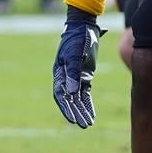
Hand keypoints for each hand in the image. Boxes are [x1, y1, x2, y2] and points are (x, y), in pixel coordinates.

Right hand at [51, 13, 104, 127]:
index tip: (72, 119)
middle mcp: (65, 77)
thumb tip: (71, 93)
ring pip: (78, 98)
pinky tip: (91, 114)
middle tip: (83, 125)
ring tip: (88, 124)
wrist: (85, 27)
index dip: (66, 108)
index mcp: (59, 73)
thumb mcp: (75, 56)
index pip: (61, 95)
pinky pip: (85, 93)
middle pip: (69, 99)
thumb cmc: (78, 40)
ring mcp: (75, 76)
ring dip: (82, 110)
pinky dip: (88, 103)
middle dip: (76, 113)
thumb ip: (73, 74)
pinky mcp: (85, 75)